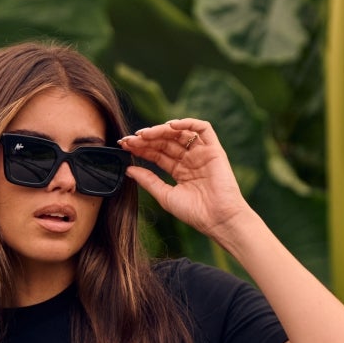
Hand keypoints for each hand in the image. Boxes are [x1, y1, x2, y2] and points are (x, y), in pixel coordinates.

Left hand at [120, 117, 246, 245]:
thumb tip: (128, 169)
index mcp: (179, 171)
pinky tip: (170, 126)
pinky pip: (203, 129)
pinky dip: (188, 123)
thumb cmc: (195, 212)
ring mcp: (202, 153)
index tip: (124, 145)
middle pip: (166, 142)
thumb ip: (148, 181)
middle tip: (130, 139)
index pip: (157, 153)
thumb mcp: (165, 196)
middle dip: (147, 138)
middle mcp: (190, 159)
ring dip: (161, 130)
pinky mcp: (214, 150)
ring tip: (145, 134)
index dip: (141, 148)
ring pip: (180, 133)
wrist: (218, 219)